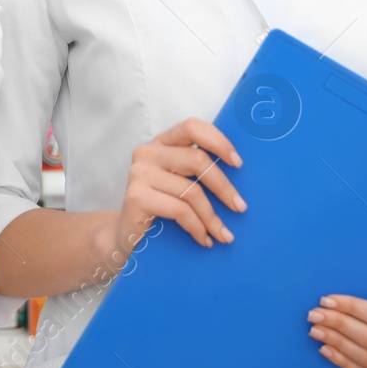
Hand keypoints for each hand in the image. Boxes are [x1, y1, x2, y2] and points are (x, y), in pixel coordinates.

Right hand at [113, 118, 244, 255]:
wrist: (126, 236)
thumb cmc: (161, 208)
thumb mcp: (179, 182)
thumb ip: (197, 170)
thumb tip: (239, 172)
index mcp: (162, 142)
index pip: (193, 127)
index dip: (219, 141)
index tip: (238, 163)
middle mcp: (148, 152)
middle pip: (198, 160)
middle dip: (224, 187)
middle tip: (240, 207)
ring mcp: (140, 173)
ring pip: (192, 190)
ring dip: (212, 217)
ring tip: (224, 235)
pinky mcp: (137, 197)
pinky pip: (180, 210)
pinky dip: (197, 227)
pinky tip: (204, 239)